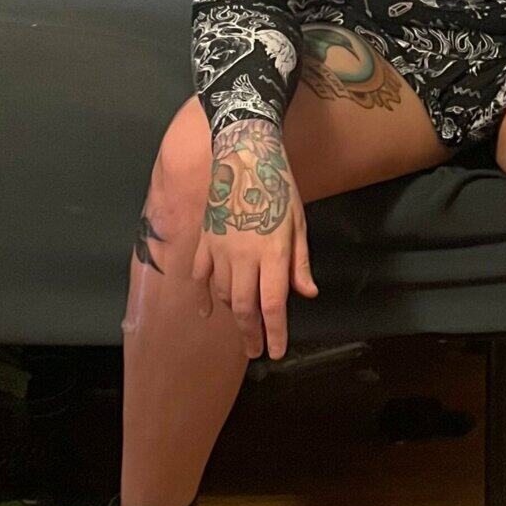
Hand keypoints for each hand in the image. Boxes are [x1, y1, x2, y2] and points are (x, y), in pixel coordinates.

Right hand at [189, 118, 317, 359]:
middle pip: (245, 306)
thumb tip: (306, 293)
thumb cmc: (278, 185)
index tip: (275, 352)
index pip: (272, 304)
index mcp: (273, 252)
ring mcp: (220, 249)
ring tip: (243, 326)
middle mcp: (245, 256)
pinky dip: (202, 295)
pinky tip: (206, 311)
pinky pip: (199, 275)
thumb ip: (300, 261)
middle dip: (251, 333)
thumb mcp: (298, 222)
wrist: (244, 153)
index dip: (274, 331)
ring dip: (233, 312)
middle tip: (255, 351)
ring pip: (224, 293)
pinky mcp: (205, 240)